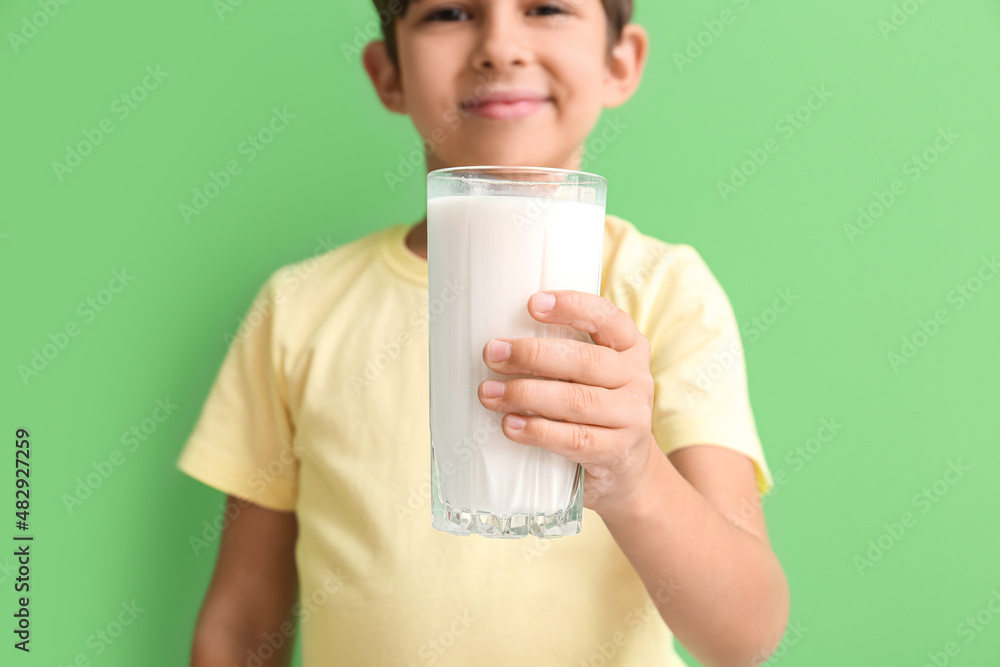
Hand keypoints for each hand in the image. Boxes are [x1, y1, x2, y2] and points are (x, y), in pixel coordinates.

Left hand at [478, 290, 657, 518]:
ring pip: (576, 401)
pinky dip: (537, 431)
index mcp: (630, 347)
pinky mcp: (617, 453)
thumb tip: (498, 342)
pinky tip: (510, 425)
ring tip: (489, 393)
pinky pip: (574, 439)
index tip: (532, 303)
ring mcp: (632, 417)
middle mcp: (637, 378)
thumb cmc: (593, 410)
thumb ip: (562, 354)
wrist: (625, 471)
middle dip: (533, 355)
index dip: (572, 307)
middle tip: (492, 353)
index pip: (606, 317)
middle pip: (585, 361)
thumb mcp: (590, 375)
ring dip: (526, 394)